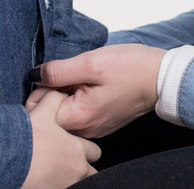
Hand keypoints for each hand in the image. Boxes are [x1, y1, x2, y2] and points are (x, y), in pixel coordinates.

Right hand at [20, 90, 100, 188]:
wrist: (7, 160)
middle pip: (91, 173)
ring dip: (72, 179)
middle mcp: (77, 170)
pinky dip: (58, 185)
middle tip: (66, 163)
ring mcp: (67, 185)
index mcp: (77, 149)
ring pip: (79, 184)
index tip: (73, 147)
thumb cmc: (27, 137)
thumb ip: (55, 99)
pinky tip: (46, 180)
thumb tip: (60, 94)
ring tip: (56, 173)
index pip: (94, 152)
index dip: (85, 149)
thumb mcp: (42, 111)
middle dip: (83, 168)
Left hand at [27, 44, 165, 138]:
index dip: (43, 87)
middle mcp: (83, 131)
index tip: (59, 75)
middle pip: (48, 114)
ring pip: (62, 113)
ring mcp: (92, 129)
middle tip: (73, 76)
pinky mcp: (99, 123)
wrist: (160, 78)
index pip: (38, 109)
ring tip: (85, 80)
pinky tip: (93, 87)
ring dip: (66, 94)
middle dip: (53, 92)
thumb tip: (33, 76)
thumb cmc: (130, 68)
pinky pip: (77, 113)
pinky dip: (78, 99)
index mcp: (78, 118)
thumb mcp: (91, 63)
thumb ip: (58, 71)